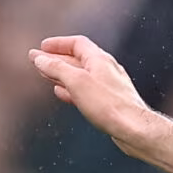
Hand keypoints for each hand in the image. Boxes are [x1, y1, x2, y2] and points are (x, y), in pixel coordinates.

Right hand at [28, 35, 155, 150]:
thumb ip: (56, 68)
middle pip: (77, 59)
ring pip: (81, 76)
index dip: (58, 44)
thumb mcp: (76, 81)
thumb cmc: (109, 105)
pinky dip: (72, 89)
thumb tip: (40, 58)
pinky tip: (63, 93)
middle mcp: (106, 70)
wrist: (135, 129)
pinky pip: (87, 91)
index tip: (43, 47)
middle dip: (56, 59)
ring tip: (46, 75)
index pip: (77, 43)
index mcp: (99, 59)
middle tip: (38, 60)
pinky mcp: (110, 103)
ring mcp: (109, 87)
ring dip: (62, 74)